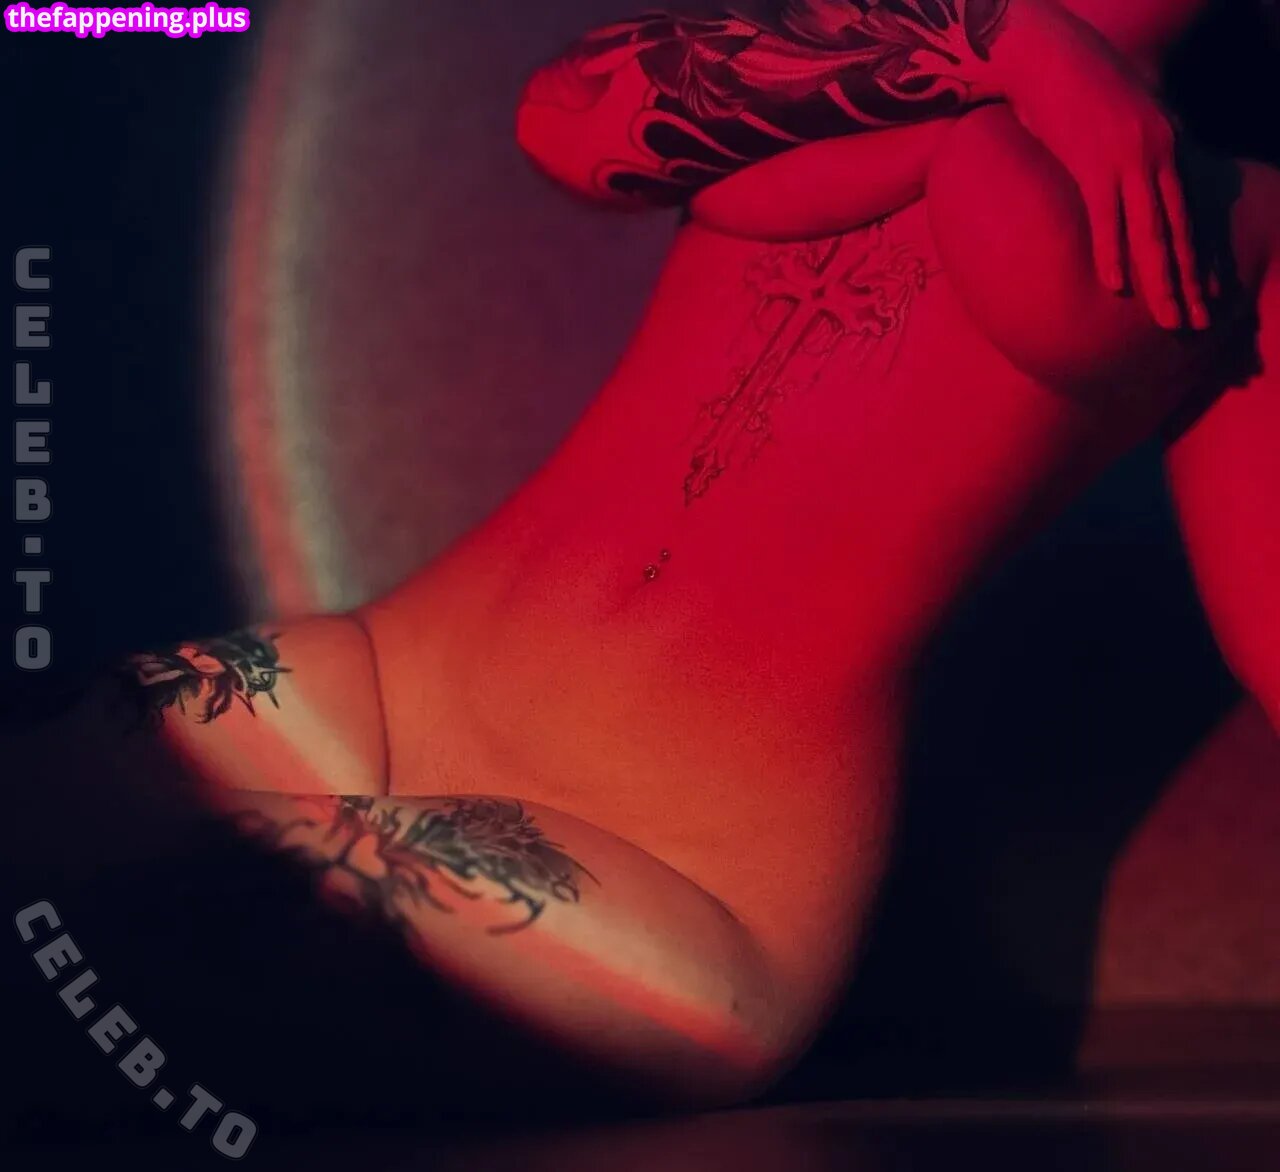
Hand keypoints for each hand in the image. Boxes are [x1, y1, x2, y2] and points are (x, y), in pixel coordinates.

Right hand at [994, 1, 1209, 329]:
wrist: (1046, 55)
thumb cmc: (1076, 88)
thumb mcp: (1120, 119)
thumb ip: (1132, 153)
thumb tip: (1128, 186)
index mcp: (1170, 145)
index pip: (1193, 214)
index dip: (1202, 259)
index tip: (1208, 295)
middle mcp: (1159, 153)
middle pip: (1179, 232)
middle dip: (1190, 282)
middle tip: (1196, 324)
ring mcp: (1128, 159)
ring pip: (1150, 233)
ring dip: (1160, 281)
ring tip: (1168, 319)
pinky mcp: (1092, 163)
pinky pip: (1105, 218)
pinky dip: (1111, 253)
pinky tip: (1115, 286)